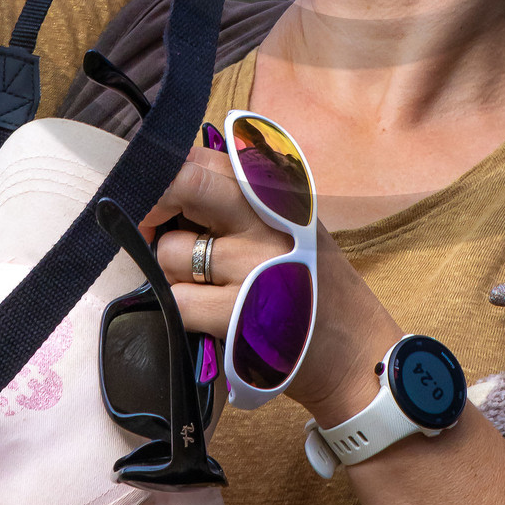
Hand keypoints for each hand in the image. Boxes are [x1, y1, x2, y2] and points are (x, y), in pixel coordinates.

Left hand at [144, 148, 395, 419]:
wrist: (355, 348)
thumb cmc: (310, 281)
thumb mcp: (289, 222)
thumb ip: (238, 196)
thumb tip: (167, 181)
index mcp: (277, 190)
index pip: (202, 156)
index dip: (167, 175)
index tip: (160, 199)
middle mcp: (268, 217)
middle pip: (184, 182)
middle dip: (151, 205)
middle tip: (150, 229)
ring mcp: (254, 264)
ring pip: (170, 251)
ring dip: (172, 273)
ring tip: (205, 286)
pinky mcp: (240, 313)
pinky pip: (178, 300)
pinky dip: (183, 310)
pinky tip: (210, 316)